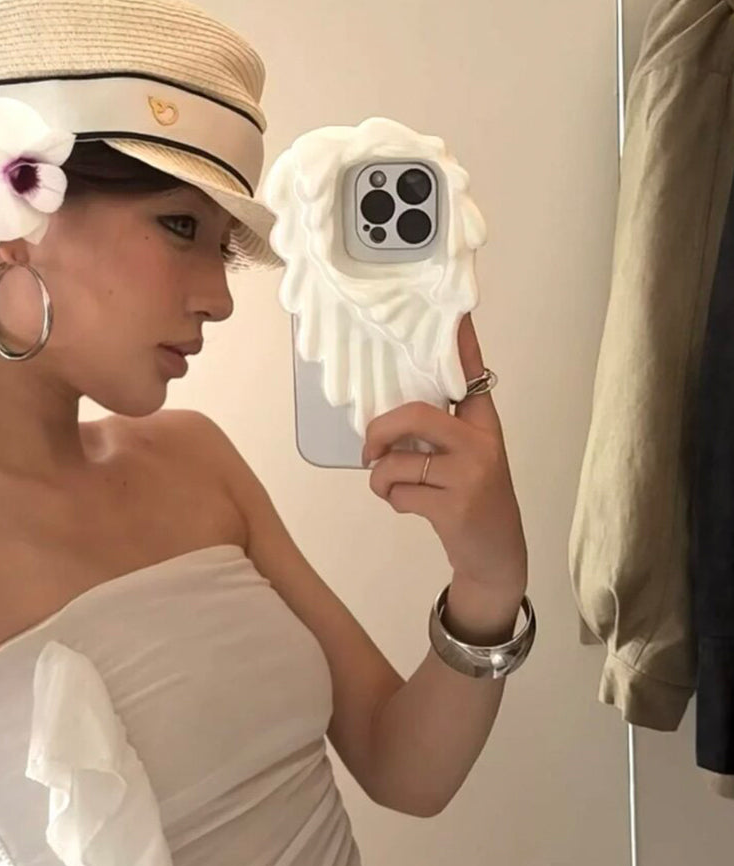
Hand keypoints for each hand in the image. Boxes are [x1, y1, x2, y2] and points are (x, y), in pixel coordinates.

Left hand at [361, 313, 527, 595]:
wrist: (495, 553)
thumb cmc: (472, 499)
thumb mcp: (467, 458)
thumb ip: (439, 431)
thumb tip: (387, 417)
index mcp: (482, 424)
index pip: (469, 374)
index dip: (460, 343)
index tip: (458, 312)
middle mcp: (480, 442)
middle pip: (415, 414)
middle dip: (379, 430)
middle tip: (370, 450)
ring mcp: (470, 474)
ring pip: (398, 461)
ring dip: (381, 480)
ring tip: (394, 488)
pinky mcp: (456, 506)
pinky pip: (400, 493)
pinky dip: (394, 502)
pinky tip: (412, 507)